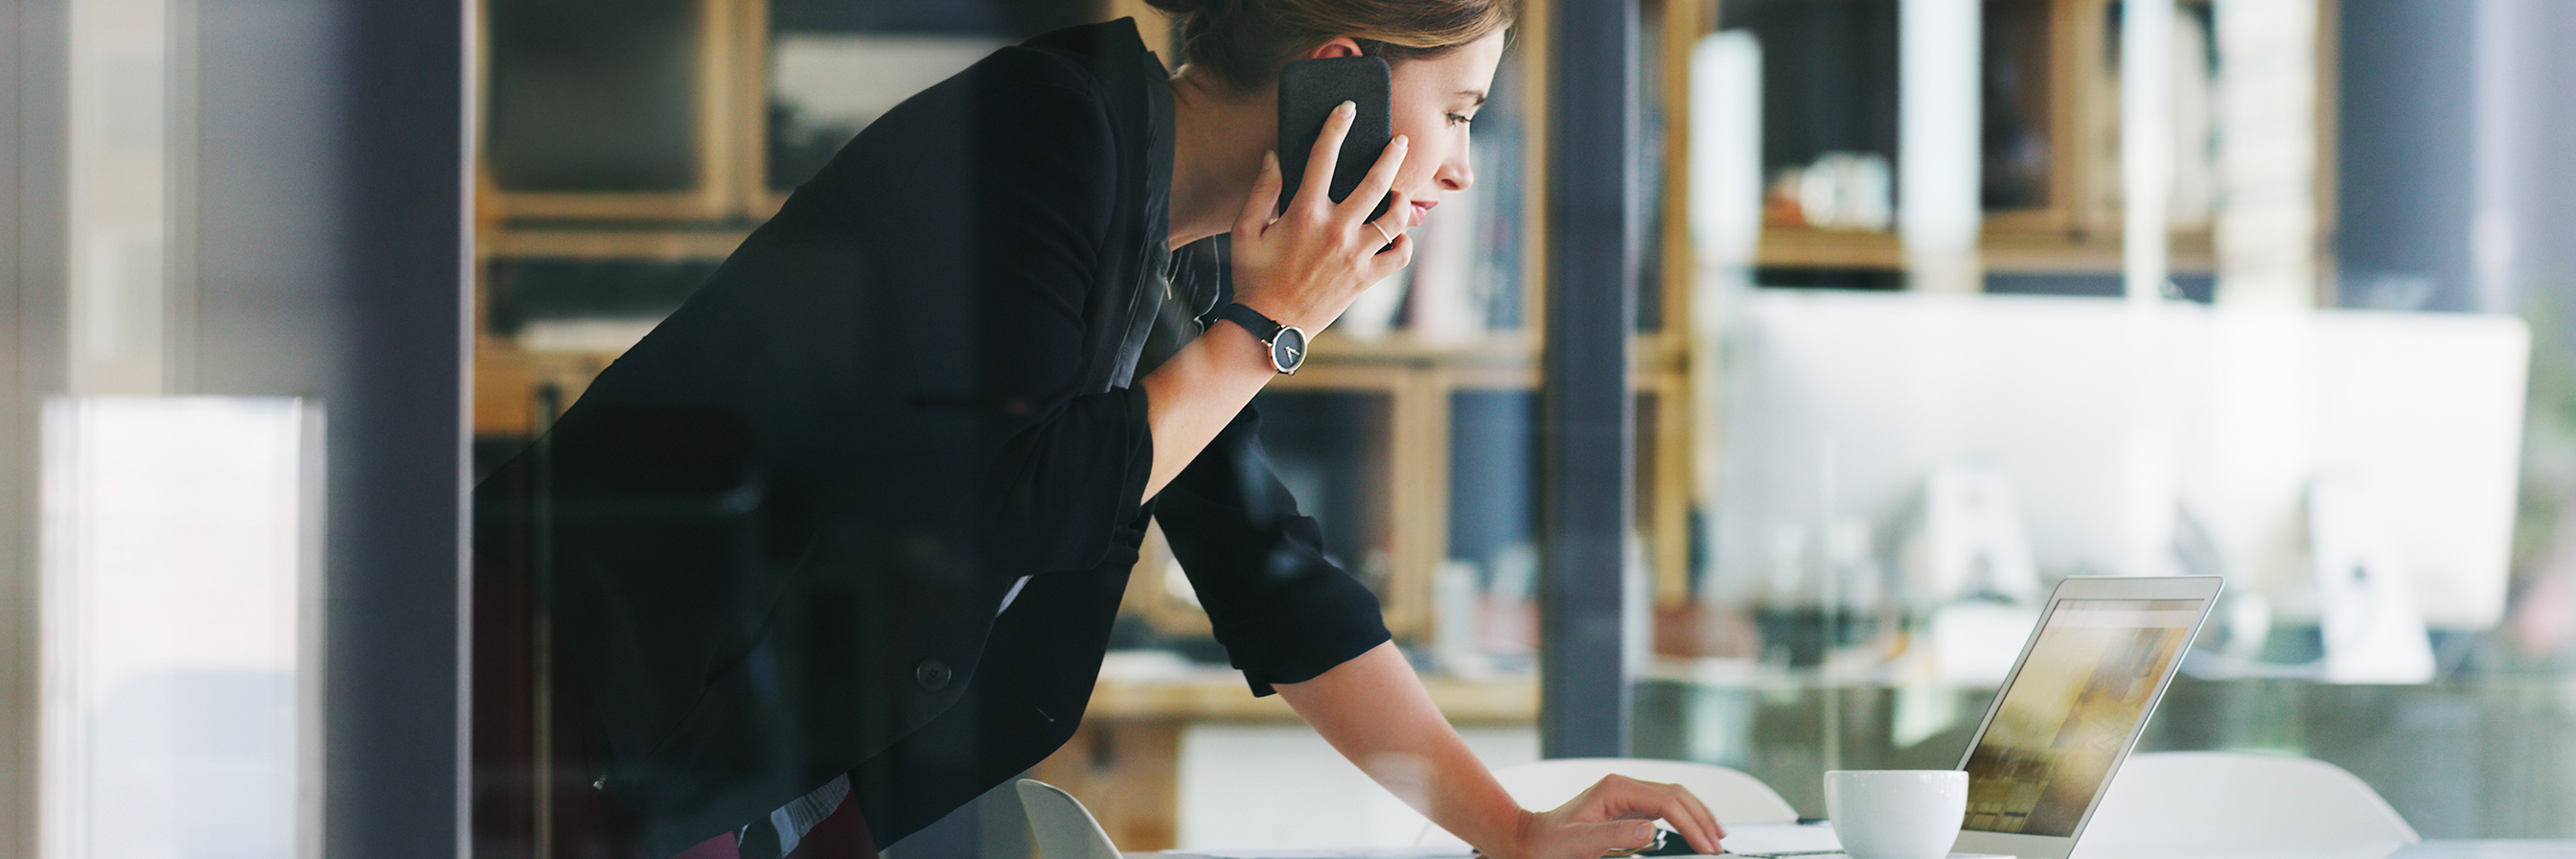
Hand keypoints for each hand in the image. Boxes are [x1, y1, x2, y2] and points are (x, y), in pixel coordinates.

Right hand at [1228, 100, 1413, 334]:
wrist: (1268, 327)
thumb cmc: (1253, 277)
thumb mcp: (1244, 230)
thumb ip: (1262, 191)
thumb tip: (1274, 156)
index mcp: (1304, 213)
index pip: (1324, 157)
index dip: (1336, 127)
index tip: (1347, 110)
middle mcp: (1336, 230)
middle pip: (1377, 182)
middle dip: (1392, 155)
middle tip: (1400, 141)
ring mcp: (1355, 256)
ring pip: (1396, 217)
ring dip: (1403, 199)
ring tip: (1399, 191)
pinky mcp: (1366, 280)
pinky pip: (1399, 255)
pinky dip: (1404, 242)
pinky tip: (1397, 235)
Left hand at [1493, 775, 1725, 858]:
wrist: (1529, 840)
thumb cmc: (1548, 843)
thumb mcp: (1579, 842)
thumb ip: (1615, 835)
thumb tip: (1651, 828)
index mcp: (1615, 789)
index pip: (1665, 802)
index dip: (1690, 824)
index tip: (1705, 847)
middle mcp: (1623, 787)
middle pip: (1676, 795)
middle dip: (1701, 818)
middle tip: (1718, 846)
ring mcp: (1626, 795)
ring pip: (1674, 798)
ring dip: (1697, 815)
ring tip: (1716, 837)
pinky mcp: (1626, 807)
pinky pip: (1664, 807)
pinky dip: (1684, 818)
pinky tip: (1694, 830)